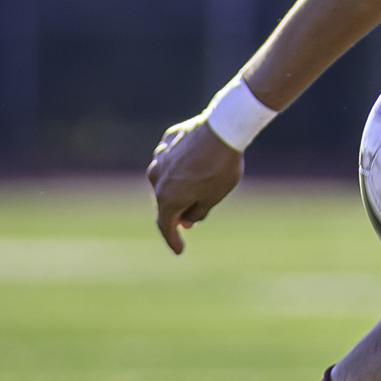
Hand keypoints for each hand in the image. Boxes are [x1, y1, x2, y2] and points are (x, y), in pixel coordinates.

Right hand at [147, 117, 243, 253]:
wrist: (223, 130)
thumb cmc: (220, 168)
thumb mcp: (213, 198)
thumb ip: (196, 213)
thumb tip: (185, 220)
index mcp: (167, 198)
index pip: (166, 226)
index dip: (173, 241)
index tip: (179, 250)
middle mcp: (157, 179)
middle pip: (164, 203)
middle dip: (176, 214)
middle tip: (187, 225)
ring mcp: (159, 158)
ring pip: (166, 179)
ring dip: (176, 189)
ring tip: (192, 193)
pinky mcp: (167, 142)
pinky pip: (170, 160)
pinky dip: (178, 168)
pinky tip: (192, 167)